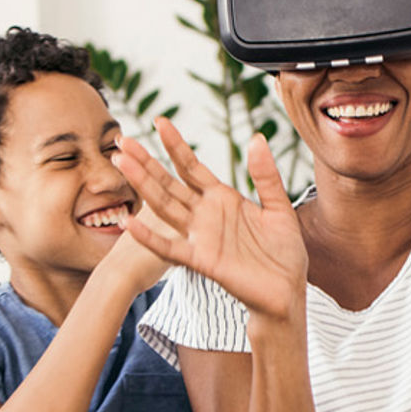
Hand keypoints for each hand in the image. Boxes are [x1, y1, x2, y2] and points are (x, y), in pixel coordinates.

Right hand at [112, 119, 309, 319]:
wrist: (287, 290)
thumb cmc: (283, 251)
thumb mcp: (278, 207)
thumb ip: (265, 176)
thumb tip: (257, 138)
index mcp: (222, 199)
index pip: (192, 167)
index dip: (176, 145)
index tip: (159, 121)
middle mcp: (206, 215)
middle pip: (169, 183)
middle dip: (146, 162)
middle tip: (122, 140)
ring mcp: (201, 237)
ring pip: (165, 207)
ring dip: (143, 186)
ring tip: (122, 164)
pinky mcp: (203, 260)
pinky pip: (171, 247)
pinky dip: (149, 237)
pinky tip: (128, 223)